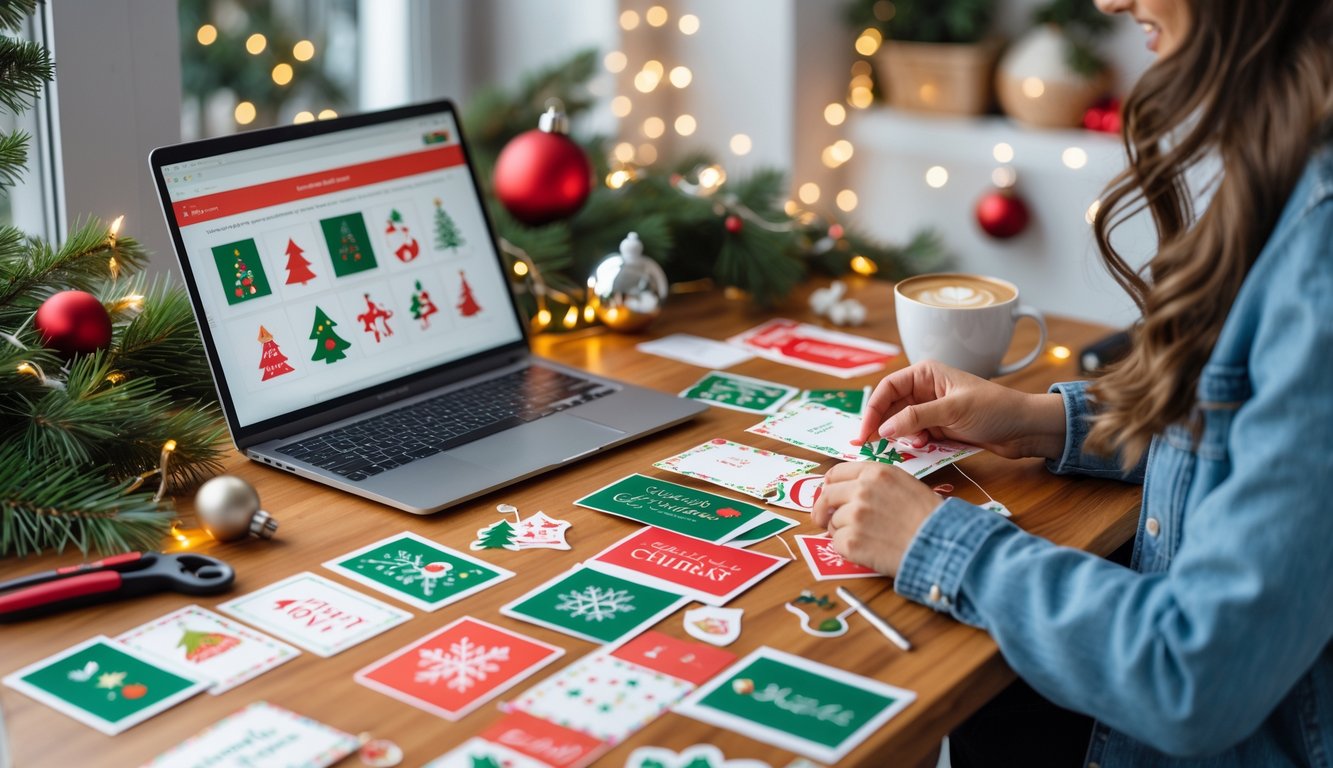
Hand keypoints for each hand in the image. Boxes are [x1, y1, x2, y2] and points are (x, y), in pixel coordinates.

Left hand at [810, 461, 941, 576]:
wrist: (941, 543)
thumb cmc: (928, 516)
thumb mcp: (903, 483)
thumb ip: (874, 482)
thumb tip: (846, 490)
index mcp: (874, 472)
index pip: (836, 474)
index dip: (829, 486)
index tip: (828, 495)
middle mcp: (861, 489)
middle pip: (826, 497)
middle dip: (823, 510)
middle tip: (824, 520)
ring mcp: (855, 515)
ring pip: (833, 523)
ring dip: (842, 532)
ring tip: (867, 537)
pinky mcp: (852, 541)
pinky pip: (837, 544)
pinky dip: (847, 549)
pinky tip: (867, 549)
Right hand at [855, 361, 1066, 460]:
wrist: (1025, 428)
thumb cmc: (994, 409)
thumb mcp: (952, 410)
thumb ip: (916, 418)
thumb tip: (884, 429)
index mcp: (926, 374)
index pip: (887, 389)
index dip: (872, 410)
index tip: (864, 433)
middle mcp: (925, 390)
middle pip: (890, 407)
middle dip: (882, 426)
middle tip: (870, 447)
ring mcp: (932, 410)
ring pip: (901, 424)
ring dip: (901, 437)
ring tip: (911, 445)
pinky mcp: (940, 428)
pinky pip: (916, 436)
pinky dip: (914, 444)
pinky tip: (924, 447)